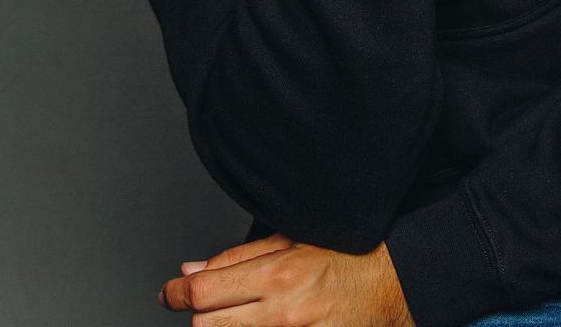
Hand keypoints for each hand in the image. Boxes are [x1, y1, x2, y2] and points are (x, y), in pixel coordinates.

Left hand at [158, 232, 414, 324]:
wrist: (390, 285)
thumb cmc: (344, 256)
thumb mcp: (292, 241)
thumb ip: (239, 257)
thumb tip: (192, 270)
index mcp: (280, 275)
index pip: (206, 290)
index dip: (178, 292)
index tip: (171, 292)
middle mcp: (284, 314)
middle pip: (207, 326)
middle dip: (198, 314)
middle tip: (204, 304)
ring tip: (232, 316)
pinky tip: (250, 324)